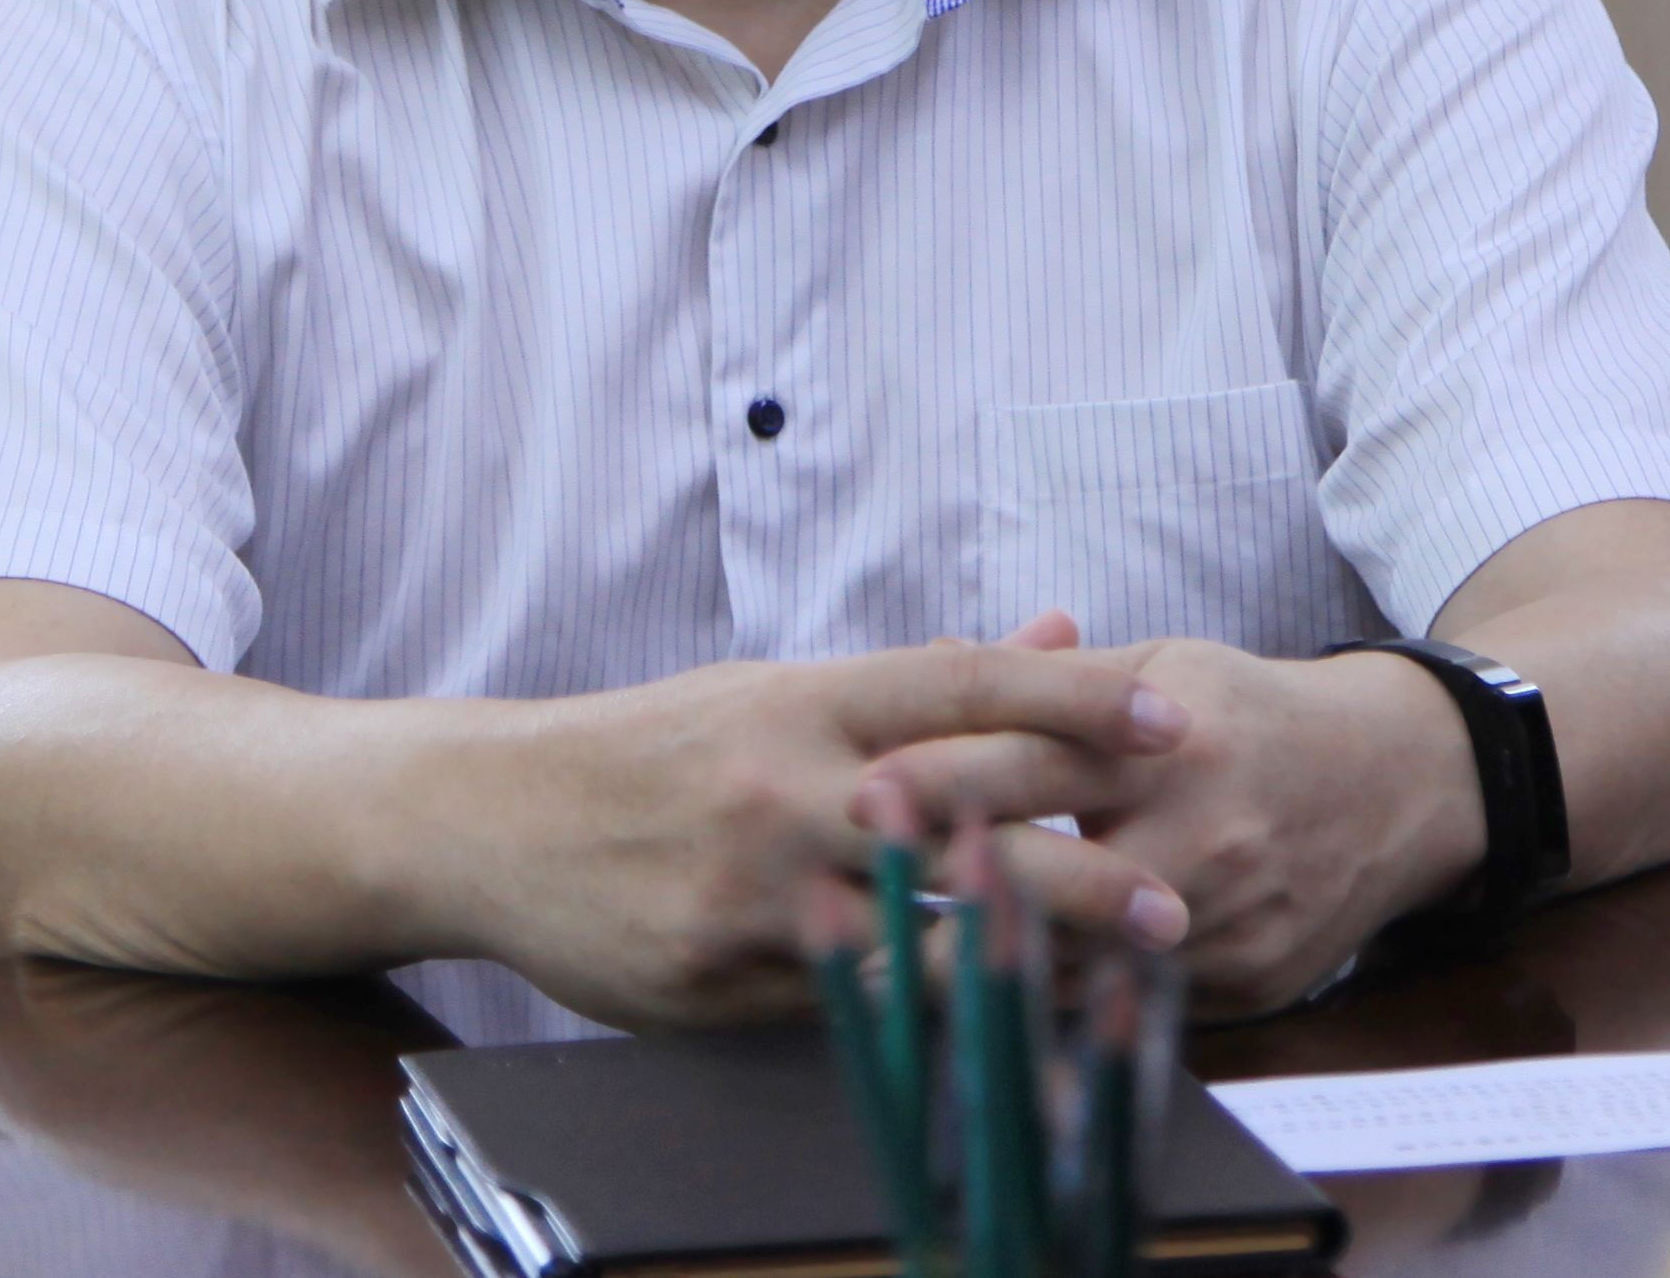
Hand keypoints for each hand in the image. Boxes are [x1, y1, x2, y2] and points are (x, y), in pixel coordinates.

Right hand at [443, 640, 1194, 1029]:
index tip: (1173, 720)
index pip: (962, 684)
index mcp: (806, 701)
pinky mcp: (714, 977)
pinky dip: (924, 1024)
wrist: (491, 818)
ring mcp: (750, 889)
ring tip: (1116, 992)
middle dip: (1075, 865)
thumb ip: (926, 680)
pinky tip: (999, 1043)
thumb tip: (1061, 627)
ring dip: (1019, 966)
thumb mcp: (779, 691)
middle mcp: (785, 788)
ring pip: (907, 936)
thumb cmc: (656, 749)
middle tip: (1178, 898)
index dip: (1073, 699)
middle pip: (955, 821)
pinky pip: (841, 1008)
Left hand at [865, 637, 1482, 1015]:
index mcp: (1170, 745)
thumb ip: (1048, 678)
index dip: (945, 779)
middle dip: (950, 895)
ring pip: (1087, 967)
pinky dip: (1059, 1010)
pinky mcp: (1245, 988)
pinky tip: (988, 1014)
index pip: (1039, 762)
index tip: (859, 792)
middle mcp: (1202, 840)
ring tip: (884, 975)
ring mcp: (1228, 925)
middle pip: (1053, 879)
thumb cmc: (1251, 713)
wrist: (1398, 784)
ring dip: (987, 972)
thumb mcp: (1160, 666)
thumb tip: (932, 656)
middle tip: (843, 905)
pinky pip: (1134, 1011)